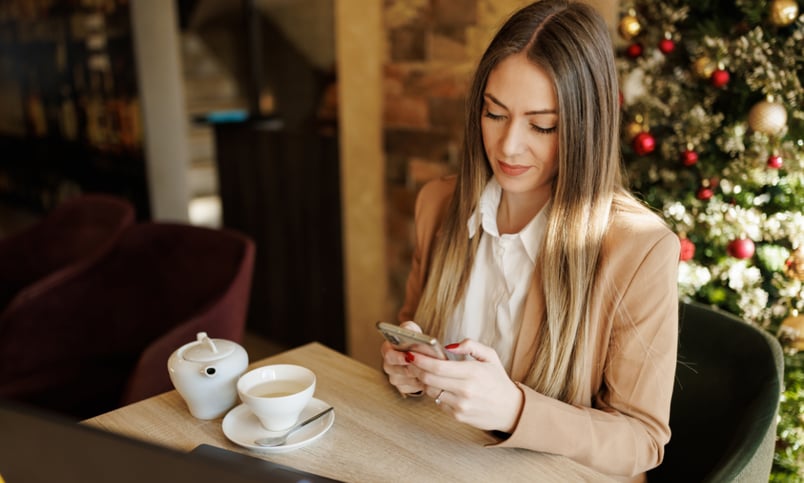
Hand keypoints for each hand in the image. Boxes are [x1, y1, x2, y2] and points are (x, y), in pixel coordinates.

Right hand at [380, 321, 425, 395]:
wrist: (419, 353)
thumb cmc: (413, 340)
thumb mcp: (410, 329)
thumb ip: (407, 328)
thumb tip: (407, 331)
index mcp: (387, 349)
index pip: (388, 354)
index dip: (398, 357)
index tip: (408, 356)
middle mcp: (388, 364)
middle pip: (394, 369)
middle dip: (408, 368)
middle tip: (420, 366)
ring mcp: (394, 376)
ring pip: (403, 380)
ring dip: (415, 376)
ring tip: (427, 371)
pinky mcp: (402, 386)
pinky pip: (409, 388)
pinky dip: (418, 384)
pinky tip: (426, 379)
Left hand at [406, 339, 523, 432]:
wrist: (510, 409)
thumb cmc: (497, 380)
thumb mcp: (490, 356)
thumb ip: (470, 345)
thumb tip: (448, 346)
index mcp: (472, 372)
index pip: (437, 366)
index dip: (420, 360)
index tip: (411, 354)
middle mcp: (465, 390)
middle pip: (429, 379)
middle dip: (416, 369)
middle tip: (411, 362)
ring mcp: (460, 405)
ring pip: (430, 391)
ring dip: (424, 381)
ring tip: (424, 372)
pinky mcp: (457, 416)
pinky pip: (438, 402)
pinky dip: (435, 393)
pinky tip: (438, 386)